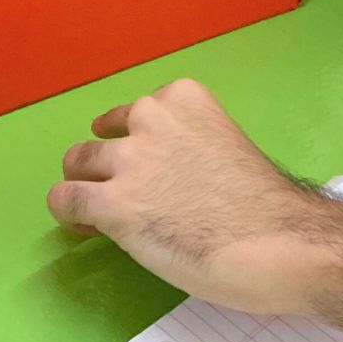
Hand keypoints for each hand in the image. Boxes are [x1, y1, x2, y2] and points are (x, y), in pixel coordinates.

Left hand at [47, 78, 339, 315]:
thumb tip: (159, 179)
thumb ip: (187, 148)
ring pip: (75, 166)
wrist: (277, 243)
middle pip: (98, 140)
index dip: (134, 147)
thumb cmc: (264, 207)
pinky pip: (64, 200)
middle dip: (106, 169)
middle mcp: (150, 117)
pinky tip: (88, 229)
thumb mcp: (223, 147)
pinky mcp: (111, 204)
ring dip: (86, 189)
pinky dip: (71, 214)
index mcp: (183, 98)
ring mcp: (128, 161)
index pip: (135, 115)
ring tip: (102, 217)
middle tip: (125, 199)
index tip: (147, 174)